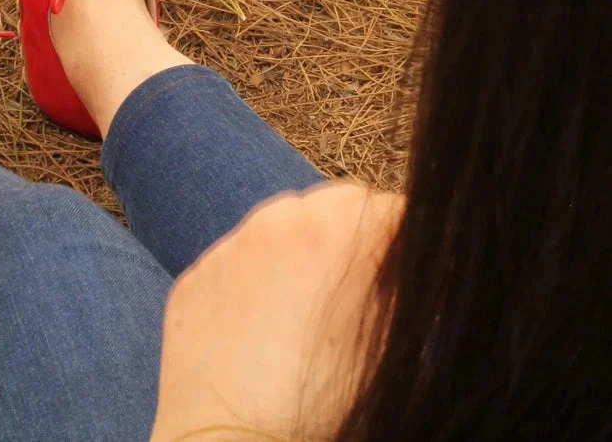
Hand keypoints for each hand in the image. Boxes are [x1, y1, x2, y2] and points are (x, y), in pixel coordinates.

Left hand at [150, 184, 401, 441]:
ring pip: (281, 225)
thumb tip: (415, 265)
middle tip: (365, 288)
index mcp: (334, 229)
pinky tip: (264, 330)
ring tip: (312, 311)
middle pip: (335, 204)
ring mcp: (228, 245)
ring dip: (302, 250)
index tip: (411, 274)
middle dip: (355, 236)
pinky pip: (236, 261)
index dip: (408, 244)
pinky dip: (255, 280)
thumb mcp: (388, 342)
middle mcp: (276, 219)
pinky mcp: (196, 276)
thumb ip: (404, 287)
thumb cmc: (323, 408)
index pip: (392, 208)